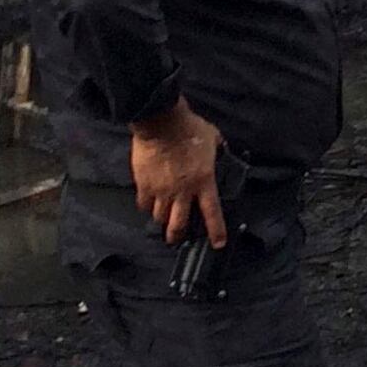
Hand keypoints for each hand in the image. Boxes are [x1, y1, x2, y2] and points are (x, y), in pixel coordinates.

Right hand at [132, 101, 229, 245]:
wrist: (161, 122)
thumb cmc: (189, 128)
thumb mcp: (213, 138)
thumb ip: (218, 148)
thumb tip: (223, 148)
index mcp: (204, 181)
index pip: (212, 213)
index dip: (216, 231)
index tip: (218, 243)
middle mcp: (183, 191)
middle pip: (179, 224)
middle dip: (178, 236)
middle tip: (176, 240)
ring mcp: (162, 191)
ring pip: (160, 217)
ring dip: (162, 220)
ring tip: (163, 219)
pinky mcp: (144, 185)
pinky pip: (143, 204)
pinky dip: (146, 207)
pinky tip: (147, 204)